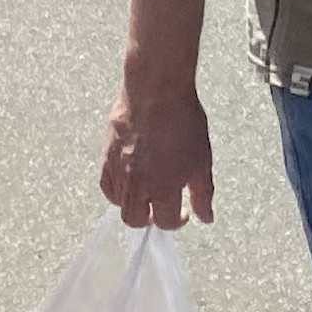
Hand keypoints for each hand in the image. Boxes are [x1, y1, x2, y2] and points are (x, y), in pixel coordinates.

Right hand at [100, 78, 214, 229]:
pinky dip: (115, 192)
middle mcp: (137, 183)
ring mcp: (119, 170)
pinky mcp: (106, 155)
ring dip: (134, 205)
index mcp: (164, 187)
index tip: (184, 211)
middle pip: (135, 219)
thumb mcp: (202, 160)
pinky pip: (105, 184)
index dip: (178, 221)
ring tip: (147, 193)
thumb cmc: (183, 121)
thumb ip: (203, 194)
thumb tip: (206, 218)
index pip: (166, 222)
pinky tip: (127, 184)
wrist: (157, 89)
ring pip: (119, 204)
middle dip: (150, 220)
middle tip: (160, 209)